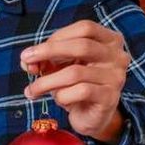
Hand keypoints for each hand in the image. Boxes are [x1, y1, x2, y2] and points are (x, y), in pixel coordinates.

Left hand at [21, 20, 128, 143]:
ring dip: (47, 81)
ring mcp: (116, 77)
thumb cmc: (74, 85)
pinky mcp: (110, 97)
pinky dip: (61, 95)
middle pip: (82, 46)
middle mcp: (118, 56)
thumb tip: (27, 60)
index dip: (56, 37)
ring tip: (32, 90)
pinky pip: (81, 92)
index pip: (85, 28)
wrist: (90, 116)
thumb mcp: (59, 67)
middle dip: (49, 51)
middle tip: (26, 61)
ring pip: (75, 72)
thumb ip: (44, 59)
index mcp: (109, 40)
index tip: (33, 51)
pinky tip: (56, 100)